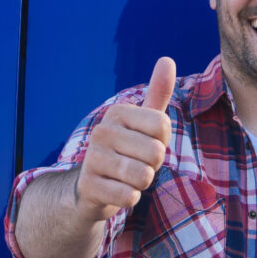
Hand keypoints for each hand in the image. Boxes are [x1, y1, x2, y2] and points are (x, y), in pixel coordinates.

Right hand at [72, 57, 176, 221]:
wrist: (92, 188)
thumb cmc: (126, 151)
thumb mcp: (143, 122)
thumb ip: (157, 93)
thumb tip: (167, 59)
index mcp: (117, 112)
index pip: (163, 126)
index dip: (162, 141)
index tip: (146, 143)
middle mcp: (102, 131)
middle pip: (156, 152)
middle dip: (153, 165)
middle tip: (136, 164)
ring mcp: (92, 158)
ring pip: (144, 176)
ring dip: (142, 183)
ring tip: (127, 178)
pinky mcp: (89, 186)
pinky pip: (129, 196)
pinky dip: (130, 198)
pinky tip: (117, 191)